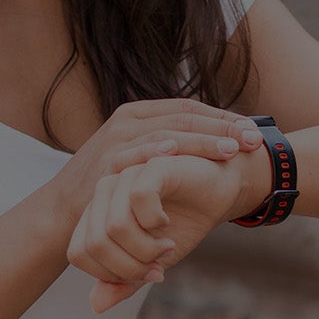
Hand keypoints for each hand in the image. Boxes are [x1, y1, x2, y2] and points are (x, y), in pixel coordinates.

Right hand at [52, 99, 261, 207]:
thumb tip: (215, 139)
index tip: (254, 130)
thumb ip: (169, 143)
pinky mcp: (106, 162)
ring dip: (202, 140)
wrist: (64, 210)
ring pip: (167, 132)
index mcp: (141, 113)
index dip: (224, 118)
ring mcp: (116, 139)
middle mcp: (129, 120)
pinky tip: (178, 151)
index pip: (190, 108)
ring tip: (231, 149)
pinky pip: (136, 152)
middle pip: (185, 117)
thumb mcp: (140, 154)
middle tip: (254, 139)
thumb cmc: (112, 183)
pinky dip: (157, 150)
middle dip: (223, 128)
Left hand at [69, 151, 252, 312]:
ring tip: (167, 247)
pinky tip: (167, 222)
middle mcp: (104, 194)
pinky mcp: (152, 167)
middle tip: (159, 266)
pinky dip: (156, 222)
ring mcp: (126, 177)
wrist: (220, 194)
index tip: (145, 275)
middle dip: (130, 266)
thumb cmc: (184, 224)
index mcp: (96, 214)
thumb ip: (124, 281)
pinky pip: (139, 200)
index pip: (78, 253)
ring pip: (115, 227)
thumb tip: (96, 305)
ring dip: (146, 249)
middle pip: (95, 244)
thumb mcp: (153, 261)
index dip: (110, 274)